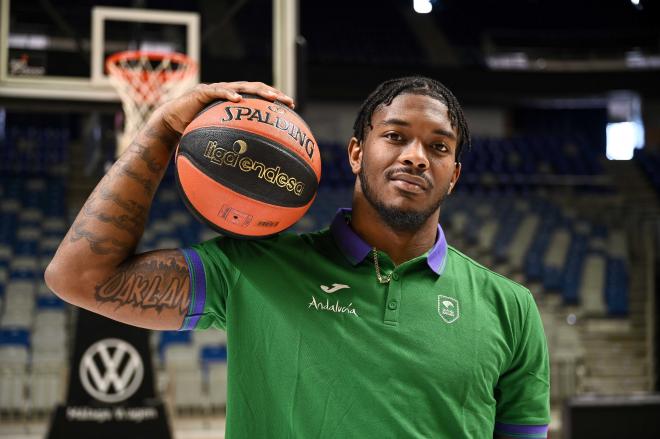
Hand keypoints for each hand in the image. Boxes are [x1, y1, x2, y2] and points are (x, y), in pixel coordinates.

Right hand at [154, 81, 294, 135]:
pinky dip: (228, 94)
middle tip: (289, 101)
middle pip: (256, 89)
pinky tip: (238, 99)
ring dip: (258, 91)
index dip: (275, 100)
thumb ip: (233, 149)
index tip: (292, 107)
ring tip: (271, 97)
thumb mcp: (218, 141)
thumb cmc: (194, 133)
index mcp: (234, 103)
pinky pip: (217, 92)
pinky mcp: (202, 92)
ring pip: (241, 87)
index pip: (259, 98)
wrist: (170, 123)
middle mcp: (228, 93)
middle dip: (274, 94)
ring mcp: (215, 90)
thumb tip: (248, 175)